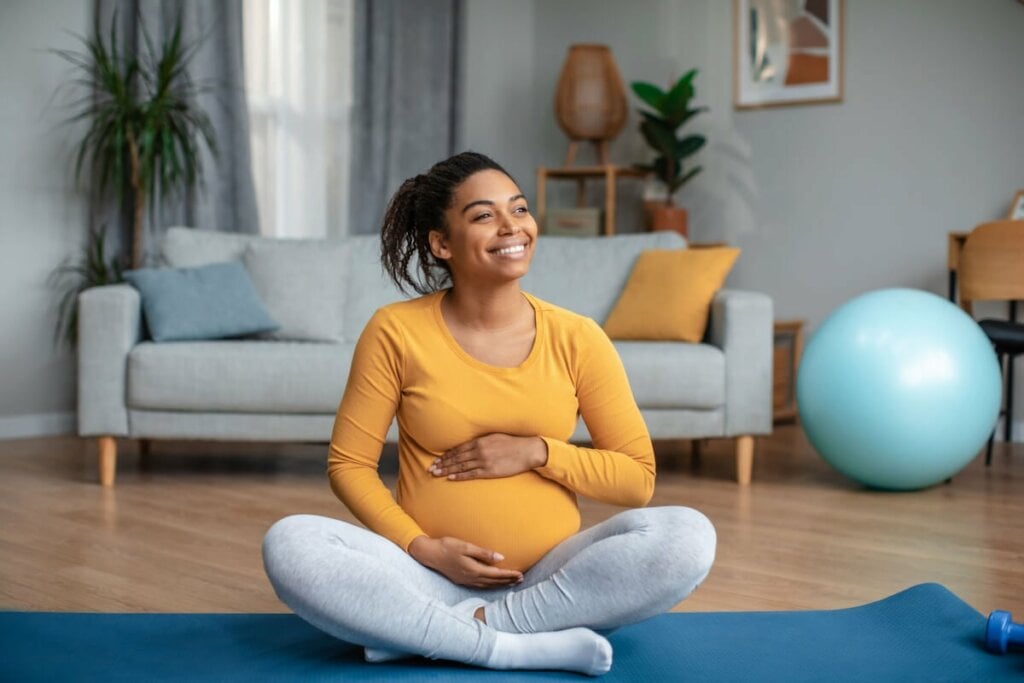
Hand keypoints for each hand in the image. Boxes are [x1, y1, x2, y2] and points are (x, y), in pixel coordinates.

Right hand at [408, 535, 523, 587]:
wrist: (429, 554)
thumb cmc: (447, 546)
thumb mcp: (466, 546)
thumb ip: (483, 553)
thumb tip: (500, 557)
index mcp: (474, 569)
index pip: (496, 574)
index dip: (509, 575)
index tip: (520, 574)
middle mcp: (471, 578)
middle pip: (494, 581)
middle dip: (508, 581)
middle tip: (521, 580)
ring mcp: (466, 580)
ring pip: (488, 585)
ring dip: (500, 584)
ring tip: (511, 583)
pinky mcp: (462, 580)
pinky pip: (481, 586)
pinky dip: (490, 585)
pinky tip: (493, 583)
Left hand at [429, 434, 547, 480]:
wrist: (527, 450)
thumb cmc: (512, 443)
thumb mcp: (494, 437)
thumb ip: (481, 441)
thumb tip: (470, 444)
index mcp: (479, 441)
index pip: (458, 449)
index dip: (446, 455)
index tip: (436, 460)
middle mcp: (479, 450)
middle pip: (456, 458)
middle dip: (442, 464)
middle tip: (430, 469)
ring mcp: (484, 461)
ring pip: (461, 466)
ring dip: (447, 470)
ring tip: (436, 474)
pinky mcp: (490, 471)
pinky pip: (471, 474)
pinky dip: (460, 476)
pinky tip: (451, 478)